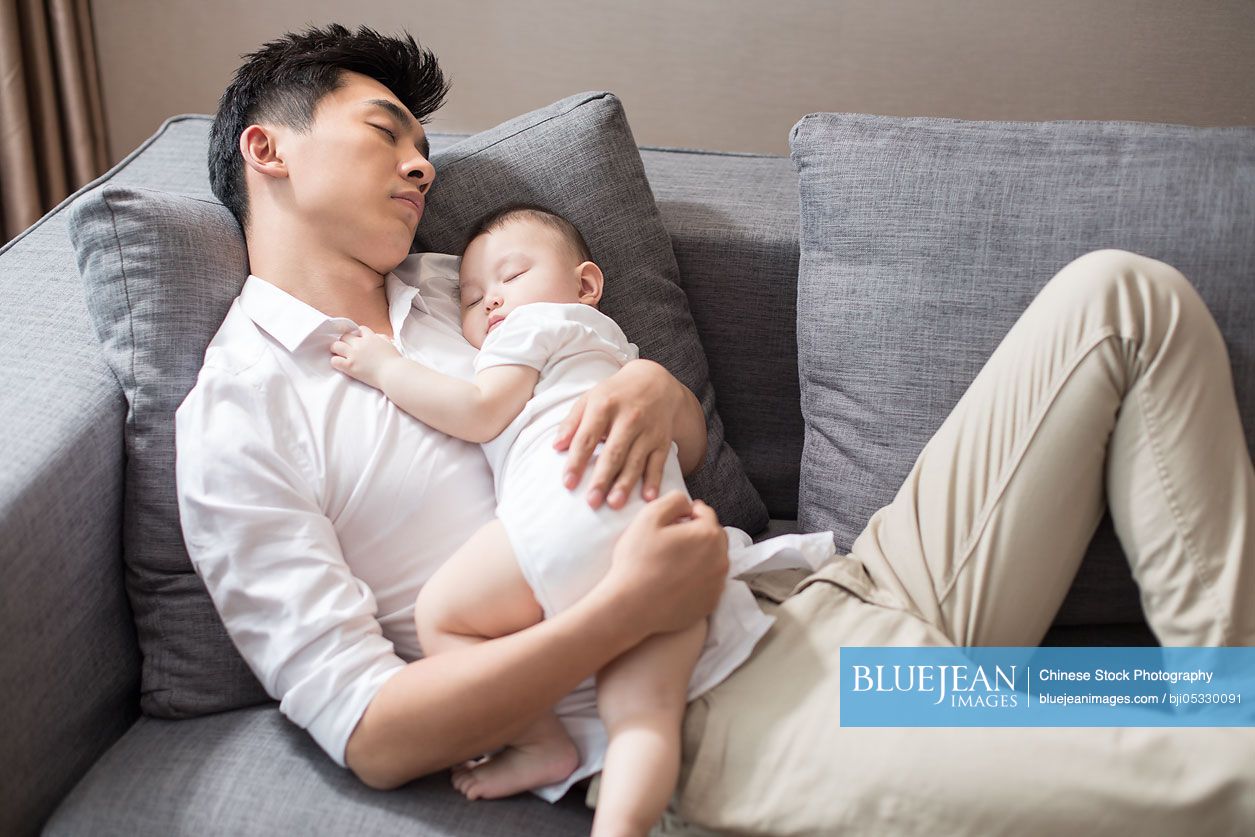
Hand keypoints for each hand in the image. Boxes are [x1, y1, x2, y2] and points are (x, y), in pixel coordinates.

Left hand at [331, 326, 401, 389]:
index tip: (359, 340)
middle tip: (346, 348)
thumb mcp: (390, 344)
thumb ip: (382, 338)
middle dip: (345, 341)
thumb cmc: (395, 361)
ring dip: (336, 349)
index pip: (360, 329)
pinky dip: (335, 362)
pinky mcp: (350, 366)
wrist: (393, 373)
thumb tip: (377, 336)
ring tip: (338, 354)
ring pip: (336, 346)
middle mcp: (360, 344)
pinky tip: (340, 365)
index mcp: (371, 338)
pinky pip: (335, 361)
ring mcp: (354, 355)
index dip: (358, 334)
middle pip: (345, 336)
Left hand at [553, 359, 678, 509]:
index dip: (576, 461)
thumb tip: (555, 447)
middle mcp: (628, 417)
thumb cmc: (614, 394)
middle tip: (592, 502)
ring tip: (614, 504)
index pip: (587, 438)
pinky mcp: (663, 439)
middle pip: (613, 452)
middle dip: (603, 478)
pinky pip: (658, 462)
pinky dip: (654, 480)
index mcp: (604, 406)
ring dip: (625, 483)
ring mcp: (648, 430)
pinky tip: (648, 498)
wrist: (654, 381)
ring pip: (636, 460)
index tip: (568, 483)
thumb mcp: (589, 399)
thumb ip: (571, 423)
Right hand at [602, 491, 727, 636]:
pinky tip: (677, 580)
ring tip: (674, 561)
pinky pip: (709, 583)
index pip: (706, 513)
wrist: (630, 607)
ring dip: (700, 556)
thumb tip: (688, 505)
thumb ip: (673, 500)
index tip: (672, 520)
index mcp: (708, 535)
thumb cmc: (637, 560)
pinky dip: (699, 578)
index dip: (688, 512)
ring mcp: (717, 584)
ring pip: (714, 560)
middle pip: (714, 537)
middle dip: (698, 533)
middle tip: (673, 540)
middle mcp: (721, 559)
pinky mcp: (710, 604)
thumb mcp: (648, 517)